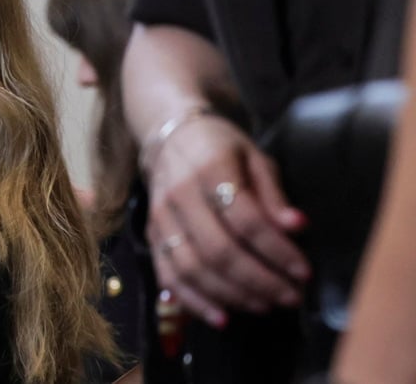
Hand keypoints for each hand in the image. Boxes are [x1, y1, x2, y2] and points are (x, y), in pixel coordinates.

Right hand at [145, 113, 309, 327]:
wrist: (170, 138)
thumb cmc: (219, 147)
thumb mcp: (254, 157)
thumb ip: (273, 194)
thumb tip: (297, 227)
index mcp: (210, 168)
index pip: (246, 219)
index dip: (277, 250)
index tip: (303, 270)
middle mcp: (180, 194)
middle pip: (219, 249)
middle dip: (260, 280)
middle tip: (290, 296)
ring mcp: (161, 217)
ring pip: (194, 268)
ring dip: (233, 295)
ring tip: (265, 304)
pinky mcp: (152, 235)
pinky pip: (169, 277)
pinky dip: (195, 302)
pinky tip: (223, 317)